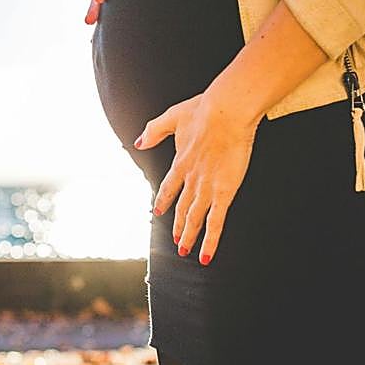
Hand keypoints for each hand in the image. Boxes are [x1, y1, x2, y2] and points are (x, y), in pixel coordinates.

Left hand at [133, 86, 260, 265]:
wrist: (225, 112)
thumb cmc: (204, 110)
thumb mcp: (173, 117)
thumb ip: (154, 131)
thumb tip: (138, 142)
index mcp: (180, 162)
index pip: (169, 187)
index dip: (164, 201)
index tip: (159, 212)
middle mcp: (191, 179)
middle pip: (182, 208)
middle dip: (177, 226)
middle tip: (175, 240)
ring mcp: (207, 188)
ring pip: (195, 220)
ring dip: (189, 236)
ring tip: (185, 250)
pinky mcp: (224, 193)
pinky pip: (216, 222)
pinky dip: (210, 241)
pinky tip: (205, 255)